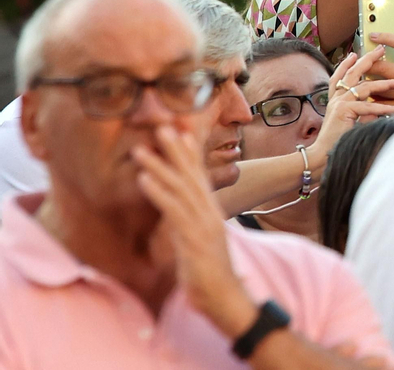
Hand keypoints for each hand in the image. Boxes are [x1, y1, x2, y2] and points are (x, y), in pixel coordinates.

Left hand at [133, 125, 257, 339]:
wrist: (223, 295)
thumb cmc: (208, 272)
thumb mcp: (198, 241)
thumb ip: (187, 223)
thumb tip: (175, 213)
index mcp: (210, 210)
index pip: (199, 175)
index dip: (189, 152)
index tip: (179, 129)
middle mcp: (209, 211)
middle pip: (191, 174)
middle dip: (175, 149)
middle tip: (161, 124)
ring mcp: (203, 223)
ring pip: (180, 187)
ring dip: (160, 166)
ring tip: (142, 148)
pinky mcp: (193, 237)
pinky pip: (173, 210)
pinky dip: (158, 192)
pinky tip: (144, 179)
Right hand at [306, 50, 393, 167]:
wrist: (323, 155)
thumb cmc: (337, 141)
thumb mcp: (349, 121)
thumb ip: (359, 111)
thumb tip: (376, 107)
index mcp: (336, 99)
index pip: (340, 76)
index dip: (347, 64)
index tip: (355, 53)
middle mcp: (336, 98)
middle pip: (353, 73)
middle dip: (368, 60)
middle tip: (382, 50)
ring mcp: (339, 103)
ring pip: (364, 87)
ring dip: (386, 83)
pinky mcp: (344, 112)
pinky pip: (367, 106)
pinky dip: (384, 108)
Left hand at [365, 32, 393, 119]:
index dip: (387, 38)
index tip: (374, 36)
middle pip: (384, 66)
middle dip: (369, 66)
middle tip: (360, 65)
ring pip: (379, 86)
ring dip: (368, 85)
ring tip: (362, 84)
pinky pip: (380, 103)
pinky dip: (372, 101)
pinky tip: (369, 100)